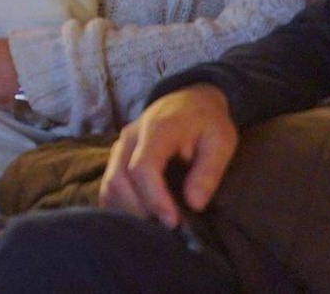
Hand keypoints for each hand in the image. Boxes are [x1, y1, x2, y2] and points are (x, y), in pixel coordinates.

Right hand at [100, 85, 238, 228]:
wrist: (190, 99)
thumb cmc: (206, 122)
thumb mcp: (221, 140)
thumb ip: (209, 171)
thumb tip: (194, 204)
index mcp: (157, 129)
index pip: (142, 168)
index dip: (154, 199)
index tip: (174, 221)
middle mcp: (130, 137)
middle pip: (118, 180)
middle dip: (141, 211)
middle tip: (169, 228)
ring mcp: (120, 146)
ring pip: (109, 186)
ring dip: (130, 211)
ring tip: (158, 224)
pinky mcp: (117, 157)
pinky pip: (108, 187)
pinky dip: (121, 207)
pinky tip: (145, 216)